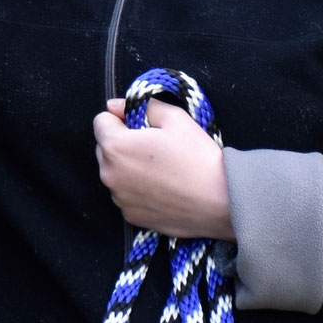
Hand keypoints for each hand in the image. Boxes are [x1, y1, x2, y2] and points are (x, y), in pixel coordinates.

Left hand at [92, 98, 235, 240]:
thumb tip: (115, 106)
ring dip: (129, 167)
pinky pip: (126, 195)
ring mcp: (119, 198)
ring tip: (162, 169)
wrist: (222, 202)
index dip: (122, 118)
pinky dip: (137, 190)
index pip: (101, 121)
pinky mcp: (130, 216)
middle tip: (155, 147)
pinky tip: (163, 188)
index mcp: (116, 147)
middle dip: (123, 143)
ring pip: (115, 172)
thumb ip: (142, 106)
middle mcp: (109, 174)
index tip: (142, 125)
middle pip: (105, 148)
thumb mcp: (175, 118)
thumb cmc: (198, 158)